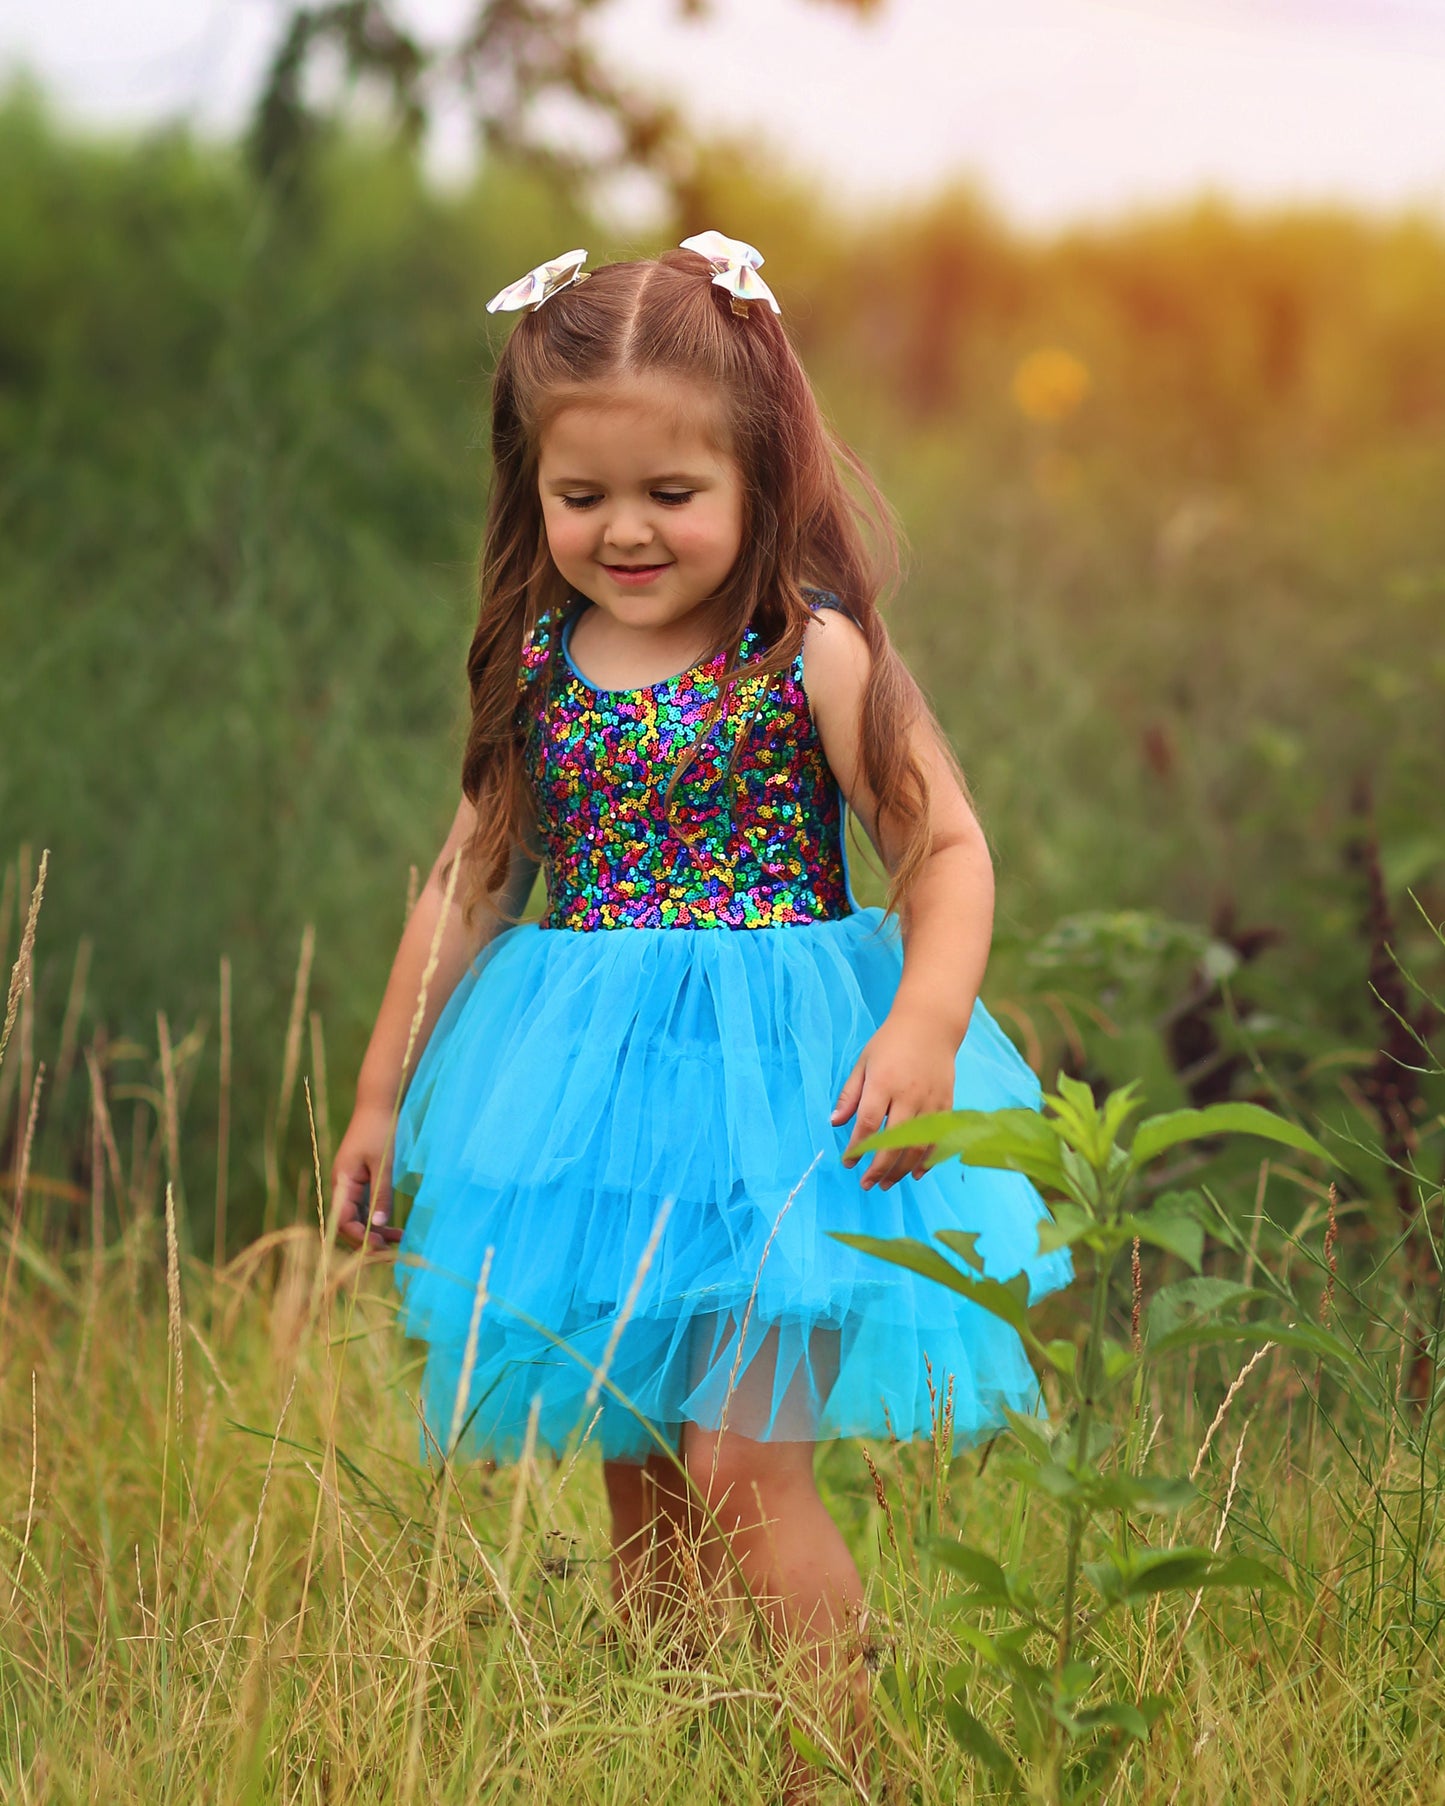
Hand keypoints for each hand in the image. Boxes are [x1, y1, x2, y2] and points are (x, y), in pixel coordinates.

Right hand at [332, 1102, 403, 1250]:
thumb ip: (381, 1195)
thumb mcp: (384, 1164)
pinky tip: (394, 1228)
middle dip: (367, 1240)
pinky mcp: (360, 1182)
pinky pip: (365, 1208)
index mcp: (342, 1181)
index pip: (343, 1220)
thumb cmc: (380, 1130)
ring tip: (399, 1241)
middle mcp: (342, 1186)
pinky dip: (377, 1219)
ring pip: (358, 1218)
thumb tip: (378, 1226)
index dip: (359, 1238)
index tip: (380, 1248)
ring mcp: (350, 1185)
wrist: (379, 1104)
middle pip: (348, 1224)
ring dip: (375, 1231)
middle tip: (392, 1252)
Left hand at [831, 1012, 957, 1190]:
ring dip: (901, 1170)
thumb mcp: (863, 1063)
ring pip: (917, 1146)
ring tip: (887, 1184)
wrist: (930, 1025)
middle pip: (893, 1142)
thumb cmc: (890, 1043)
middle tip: (867, 1185)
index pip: (868, 1124)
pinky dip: (928, 1160)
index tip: (848, 1162)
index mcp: (883, 1083)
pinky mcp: (947, 1104)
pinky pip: (938, 1139)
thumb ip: (850, 1094)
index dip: (857, 1148)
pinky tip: (915, 1173)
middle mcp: (908, 1095)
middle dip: (878, 1168)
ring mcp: (930, 1101)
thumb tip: (835, 1122)